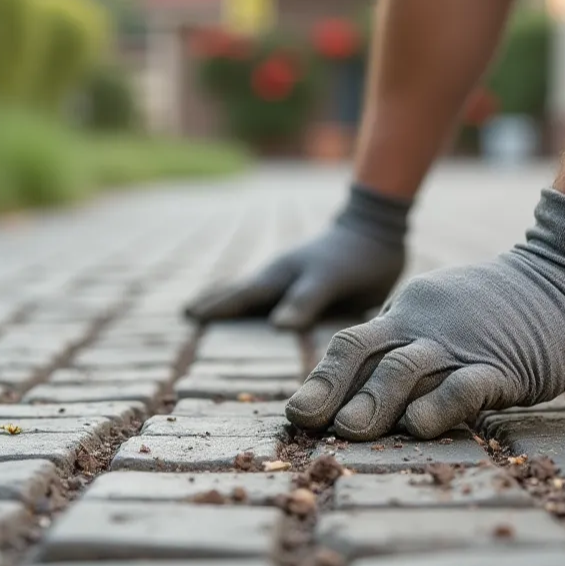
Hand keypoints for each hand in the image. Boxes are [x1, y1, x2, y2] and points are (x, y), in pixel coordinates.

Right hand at [185, 185, 409, 329]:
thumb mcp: (329, 277)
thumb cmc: (354, 254)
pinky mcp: (313, 296)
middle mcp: (279, 283)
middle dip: (216, 309)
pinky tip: (272, 334)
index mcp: (276, 279)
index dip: (213, 309)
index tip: (186, 317)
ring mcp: (294, 288)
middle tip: (187, 319)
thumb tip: (276, 327)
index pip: (237, 298)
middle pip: (240, 299)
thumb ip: (306, 300)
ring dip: (241, 317)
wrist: (378, 231)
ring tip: (219, 330)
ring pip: (259, 305)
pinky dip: (271, 323)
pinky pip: (284, 313)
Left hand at [285, 189, 564, 439]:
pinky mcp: (505, 365)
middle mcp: (425, 325)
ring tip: (349, 433)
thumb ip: (408, 348)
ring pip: (406, 368)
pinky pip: (466, 383)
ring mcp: (463, 343)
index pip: (353, 344)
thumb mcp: (443, 319)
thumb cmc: (500, 309)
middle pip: (364, 351)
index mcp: (407, 313)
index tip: (296, 412)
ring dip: (374, 400)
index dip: (322, 378)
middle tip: (303, 422)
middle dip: (330, 388)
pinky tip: (420, 427)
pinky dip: (440, 404)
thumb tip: (363, 392)